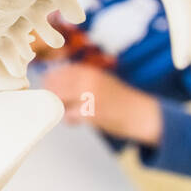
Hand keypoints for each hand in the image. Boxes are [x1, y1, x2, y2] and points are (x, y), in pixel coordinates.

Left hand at [42, 63, 162, 145]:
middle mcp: (86, 80)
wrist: (141, 113)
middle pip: (52, 87)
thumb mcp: (98, 80)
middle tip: (60, 104)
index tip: (50, 92)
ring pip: (58, 101)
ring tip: (70, 112)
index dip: (48, 84)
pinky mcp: (91, 113)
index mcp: (87, 71)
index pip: (54, 73)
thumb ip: (76, 80)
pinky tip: (78, 120)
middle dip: (52, 98)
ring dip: (60, 108)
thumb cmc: (118, 99)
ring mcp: (88, 96)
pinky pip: (69, 116)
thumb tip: (48, 82)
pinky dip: (70, 120)